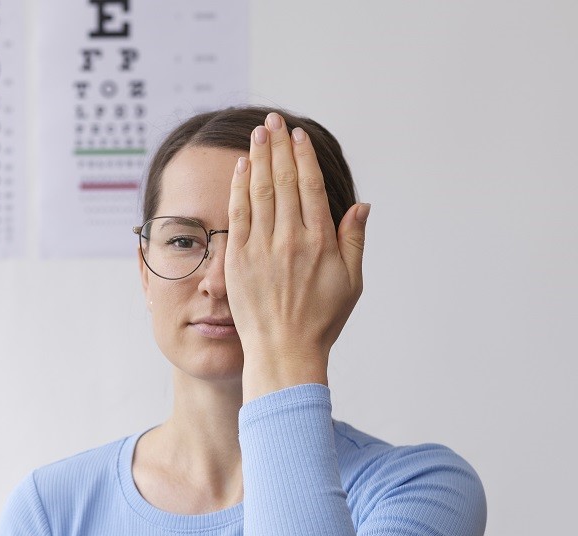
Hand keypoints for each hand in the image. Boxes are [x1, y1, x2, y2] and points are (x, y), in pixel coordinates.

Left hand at [225, 112, 369, 401]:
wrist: (284, 351)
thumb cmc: (321, 320)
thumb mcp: (350, 281)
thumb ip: (354, 240)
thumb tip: (360, 205)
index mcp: (319, 242)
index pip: (309, 187)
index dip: (302, 158)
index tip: (298, 136)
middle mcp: (289, 240)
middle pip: (282, 182)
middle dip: (278, 147)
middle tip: (273, 121)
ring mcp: (261, 248)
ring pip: (259, 192)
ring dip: (258, 158)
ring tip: (258, 133)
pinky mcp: (238, 259)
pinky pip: (238, 215)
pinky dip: (239, 188)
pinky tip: (241, 167)